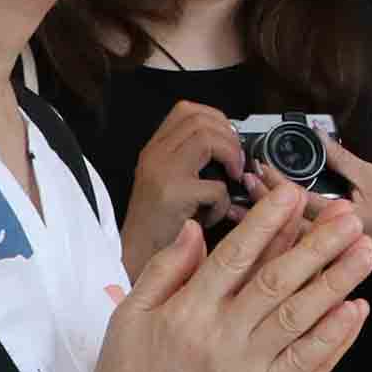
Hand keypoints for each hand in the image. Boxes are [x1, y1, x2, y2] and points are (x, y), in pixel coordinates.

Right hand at [77, 176, 371, 371]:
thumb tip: (193, 228)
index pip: (235, 255)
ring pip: (299, 316)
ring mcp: (243, 368)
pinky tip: (356, 310)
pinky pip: (302, 362)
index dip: (268, 222)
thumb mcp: (129, 315)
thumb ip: (163, 269)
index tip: (295, 194)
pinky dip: (331, 335)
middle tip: (350, 216)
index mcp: (186, 309)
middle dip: (318, 244)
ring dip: (336, 280)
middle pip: (278, 280)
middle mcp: (219, 335)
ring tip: (365, 251)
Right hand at [123, 101, 254, 270]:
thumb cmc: (158, 227)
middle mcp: (155, 156)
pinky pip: (215, 186)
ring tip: (232, 179)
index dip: (216, 118)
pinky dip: (223, 202)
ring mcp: (162, 173)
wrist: (135, 260)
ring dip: (230, 157)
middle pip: (200, 119)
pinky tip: (213, 215)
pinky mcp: (173, 195)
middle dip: (229, 136)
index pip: (187, 110)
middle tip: (236, 162)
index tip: (230, 138)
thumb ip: (192, 161)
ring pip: (207, 139)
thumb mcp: (169, 184)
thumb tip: (233, 148)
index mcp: (155, 150)